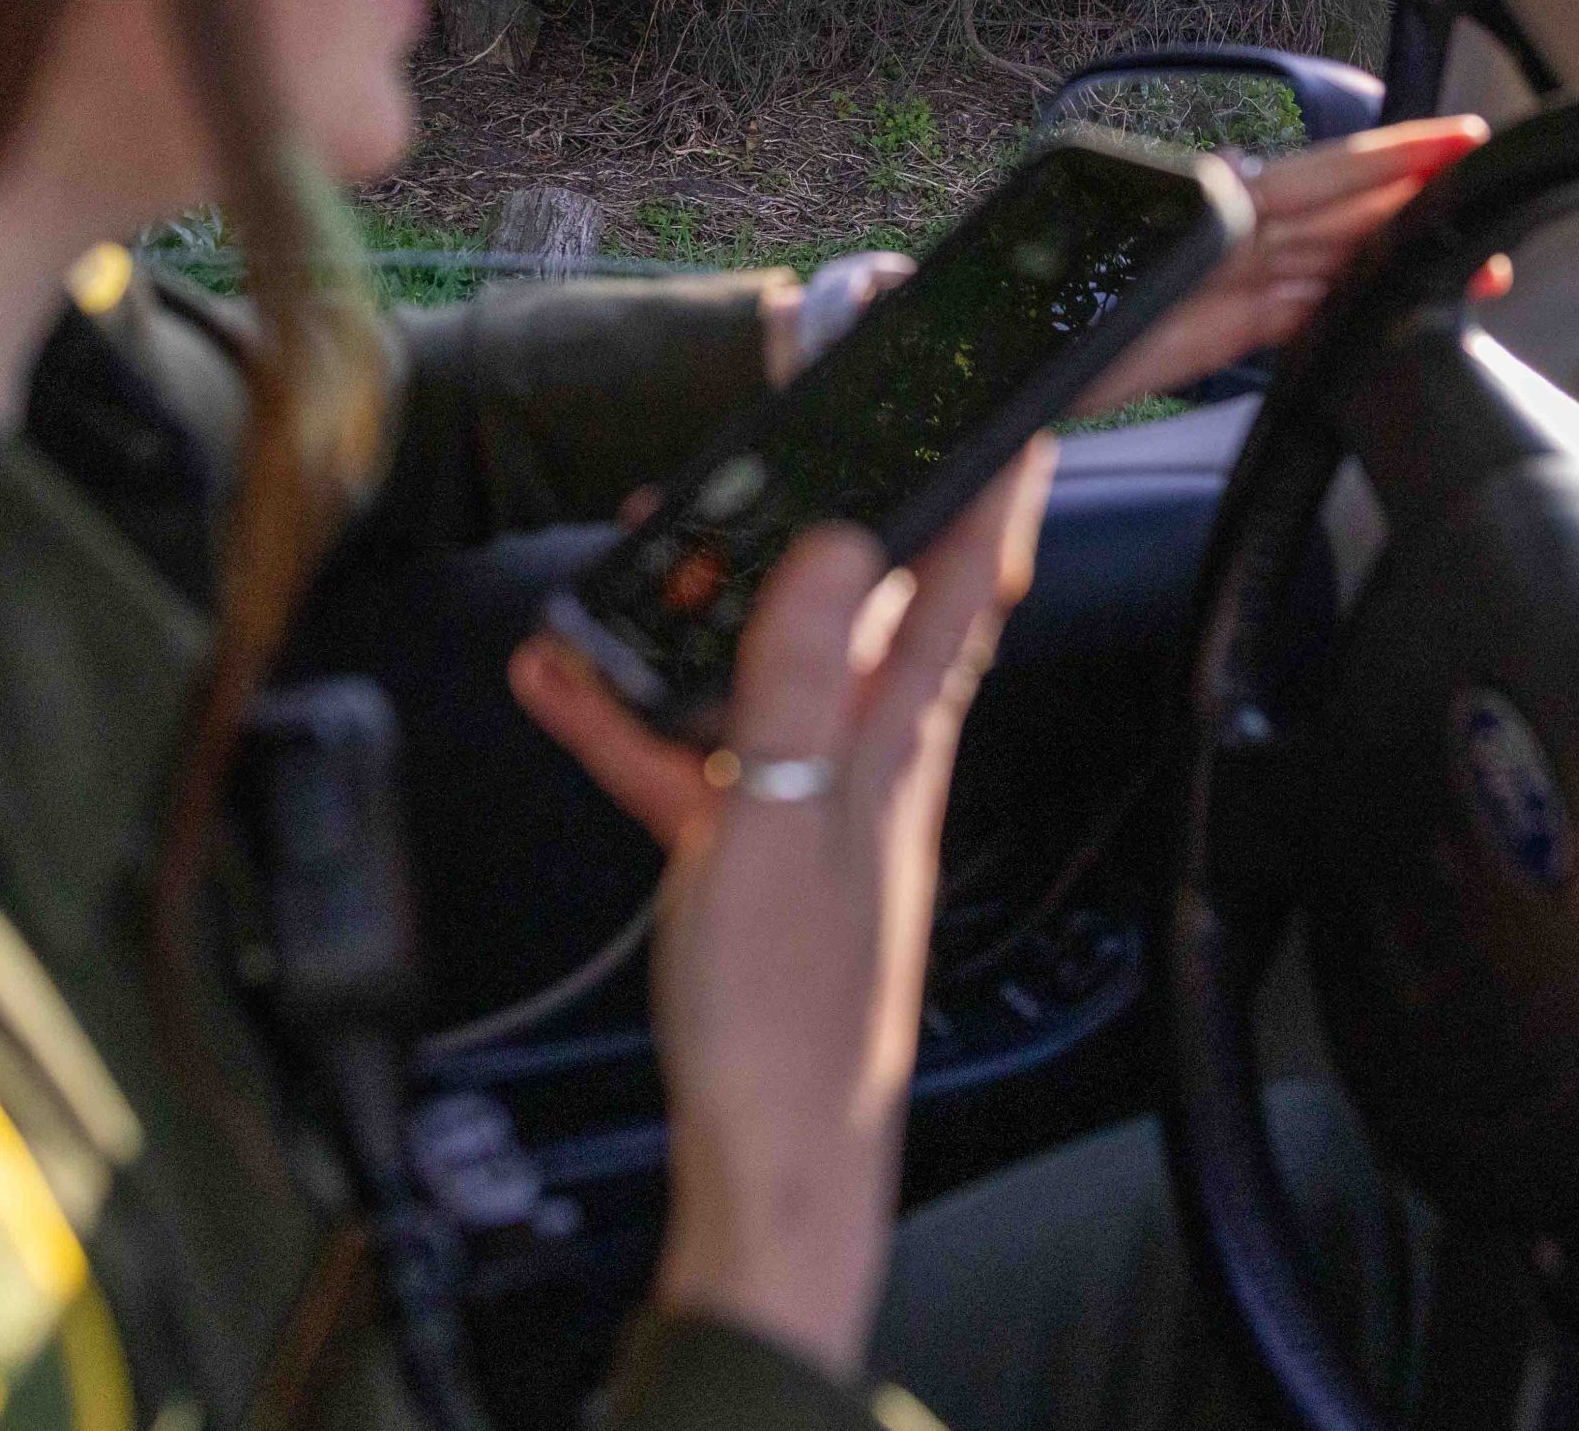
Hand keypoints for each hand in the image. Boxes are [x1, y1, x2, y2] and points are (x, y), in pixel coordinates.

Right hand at [508, 444, 1054, 1376]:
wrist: (766, 1169)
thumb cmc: (788, 1019)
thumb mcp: (776, 826)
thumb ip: (795, 684)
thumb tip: (840, 545)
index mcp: (901, 746)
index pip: (972, 587)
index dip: (999, 492)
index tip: (1016, 408)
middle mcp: (869, 765)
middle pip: (862, 611)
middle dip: (825, 519)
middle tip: (780, 442)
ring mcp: (807, 810)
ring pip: (760, 676)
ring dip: (699, 612)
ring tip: (632, 546)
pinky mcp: (746, 859)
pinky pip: (688, 762)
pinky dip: (629, 721)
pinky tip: (562, 684)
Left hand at [1079, 115, 1508, 412]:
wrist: (1000, 359)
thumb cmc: (1036, 296)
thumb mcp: (1094, 250)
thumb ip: (1167, 223)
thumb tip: (1218, 179)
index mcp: (1206, 206)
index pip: (1315, 173)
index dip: (1387, 159)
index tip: (1450, 144)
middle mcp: (1228, 235)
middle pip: (1339, 214)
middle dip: (1414, 206)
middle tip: (1488, 203)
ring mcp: (1232, 282)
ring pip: (1333, 260)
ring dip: (1398, 258)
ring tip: (1471, 261)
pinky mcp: (1227, 330)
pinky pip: (1306, 310)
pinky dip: (1353, 304)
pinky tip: (1396, 304)